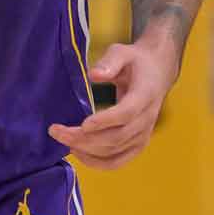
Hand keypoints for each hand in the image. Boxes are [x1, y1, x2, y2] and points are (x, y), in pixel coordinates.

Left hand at [47, 41, 177, 168]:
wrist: (156, 73)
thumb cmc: (135, 62)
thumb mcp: (123, 52)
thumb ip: (110, 62)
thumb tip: (94, 75)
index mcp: (144, 95)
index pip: (126, 114)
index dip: (105, 121)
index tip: (82, 124)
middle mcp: (146, 119)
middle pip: (116, 137)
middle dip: (85, 139)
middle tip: (57, 131)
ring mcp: (143, 135)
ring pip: (115, 152)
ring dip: (87, 151)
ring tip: (63, 140)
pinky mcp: (138, 145)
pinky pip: (118, 161)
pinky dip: (97, 162)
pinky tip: (78, 153)